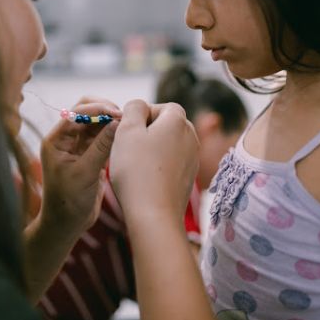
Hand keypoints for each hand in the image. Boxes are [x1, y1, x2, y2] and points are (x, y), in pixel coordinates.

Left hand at [40, 97, 120, 237]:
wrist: (66, 224)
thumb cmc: (68, 202)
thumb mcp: (85, 173)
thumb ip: (101, 146)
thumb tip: (117, 122)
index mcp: (56, 140)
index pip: (77, 113)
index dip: (98, 109)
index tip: (118, 113)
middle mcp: (66, 139)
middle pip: (86, 111)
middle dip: (105, 110)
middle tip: (124, 117)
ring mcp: (78, 146)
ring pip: (96, 123)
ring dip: (111, 121)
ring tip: (128, 125)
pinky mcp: (90, 154)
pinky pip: (102, 136)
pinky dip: (113, 134)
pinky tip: (126, 136)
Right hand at [109, 100, 198, 222]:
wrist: (154, 213)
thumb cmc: (137, 169)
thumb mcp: (127, 130)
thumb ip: (133, 108)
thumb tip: (140, 106)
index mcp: (178, 120)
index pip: (162, 106)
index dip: (142, 116)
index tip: (128, 132)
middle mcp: (191, 136)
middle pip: (167, 125)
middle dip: (148, 132)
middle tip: (129, 148)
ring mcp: (192, 158)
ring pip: (169, 144)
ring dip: (153, 150)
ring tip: (135, 165)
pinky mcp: (189, 177)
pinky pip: (172, 163)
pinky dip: (159, 166)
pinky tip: (145, 179)